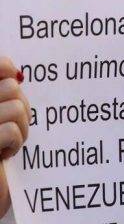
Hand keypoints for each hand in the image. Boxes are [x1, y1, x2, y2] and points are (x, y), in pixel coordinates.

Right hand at [0, 57, 30, 216]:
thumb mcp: (0, 117)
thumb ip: (4, 94)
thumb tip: (17, 74)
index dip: (5, 68)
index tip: (13, 78)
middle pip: (11, 87)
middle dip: (20, 108)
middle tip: (11, 126)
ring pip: (16, 107)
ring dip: (21, 128)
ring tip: (7, 142)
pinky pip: (12, 130)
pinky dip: (15, 143)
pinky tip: (4, 155)